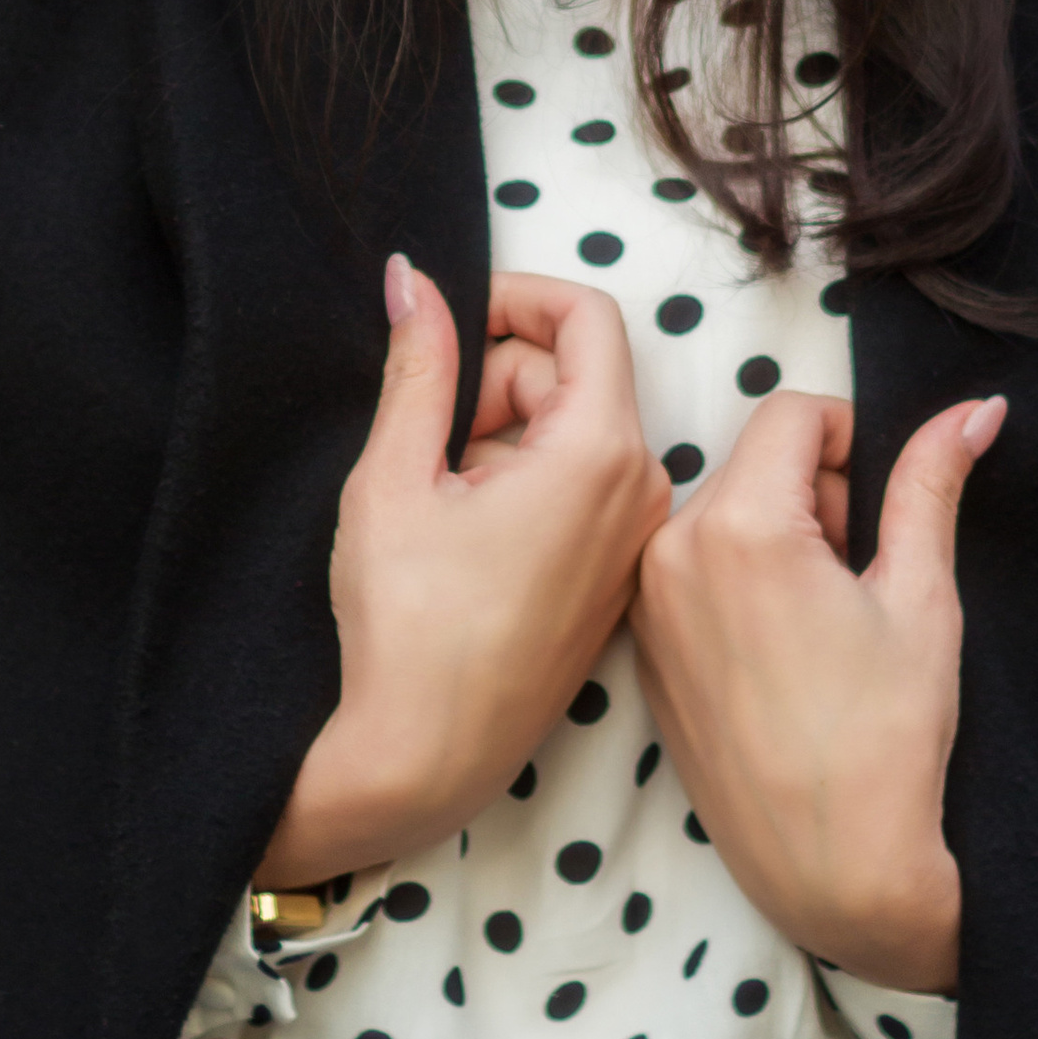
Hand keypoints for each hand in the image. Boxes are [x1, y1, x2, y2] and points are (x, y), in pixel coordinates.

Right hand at [257, 263, 668, 886]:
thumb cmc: (407, 628)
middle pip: (571, 375)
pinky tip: (462, 533)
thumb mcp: (395, 476)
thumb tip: (413, 280)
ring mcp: (634, 540)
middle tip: (419, 435)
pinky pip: (580, 488)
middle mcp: (641, 492)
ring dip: (499, 435)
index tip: (450, 318)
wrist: (425, 759)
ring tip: (434, 496)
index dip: (513, 296)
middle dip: (490, 379)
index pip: (586, 316)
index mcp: (599, 455)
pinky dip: (521, 482)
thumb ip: (418, 363)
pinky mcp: (615, 578)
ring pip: (571, 431)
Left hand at [629, 387, 1004, 994]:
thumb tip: (975, 409)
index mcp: (737, 527)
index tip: (885, 500)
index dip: (853, 441)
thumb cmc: (887, 740)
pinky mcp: (645, 651)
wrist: (834, 872)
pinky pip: (693, 571)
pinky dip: (743, 582)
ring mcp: (647, 607)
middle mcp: (670, 554)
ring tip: (831, 619)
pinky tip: (789, 652)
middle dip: (819, 495)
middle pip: (755, 462)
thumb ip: (931, 483)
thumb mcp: (922, 596)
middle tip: (866, 572)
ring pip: (724, 514)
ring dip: (782, 537)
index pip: (791, 414)